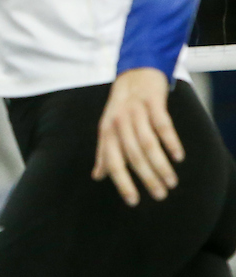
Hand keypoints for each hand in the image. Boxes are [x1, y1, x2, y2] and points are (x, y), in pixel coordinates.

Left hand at [92, 67, 183, 205]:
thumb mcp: (107, 128)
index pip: (113, 161)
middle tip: (160, 195)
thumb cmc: (121, 107)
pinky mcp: (153, 103)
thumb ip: (104, 152)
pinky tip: (178, 156)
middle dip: (146, 178)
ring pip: (148, 143)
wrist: (134, 74)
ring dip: (161, 165)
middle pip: (133, 155)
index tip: (133, 201)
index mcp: (107, 132)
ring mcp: (135, 112)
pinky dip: (171, 142)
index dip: (122, 182)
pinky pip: (162, 125)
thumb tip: (97, 176)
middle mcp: (119, 123)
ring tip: (171, 182)